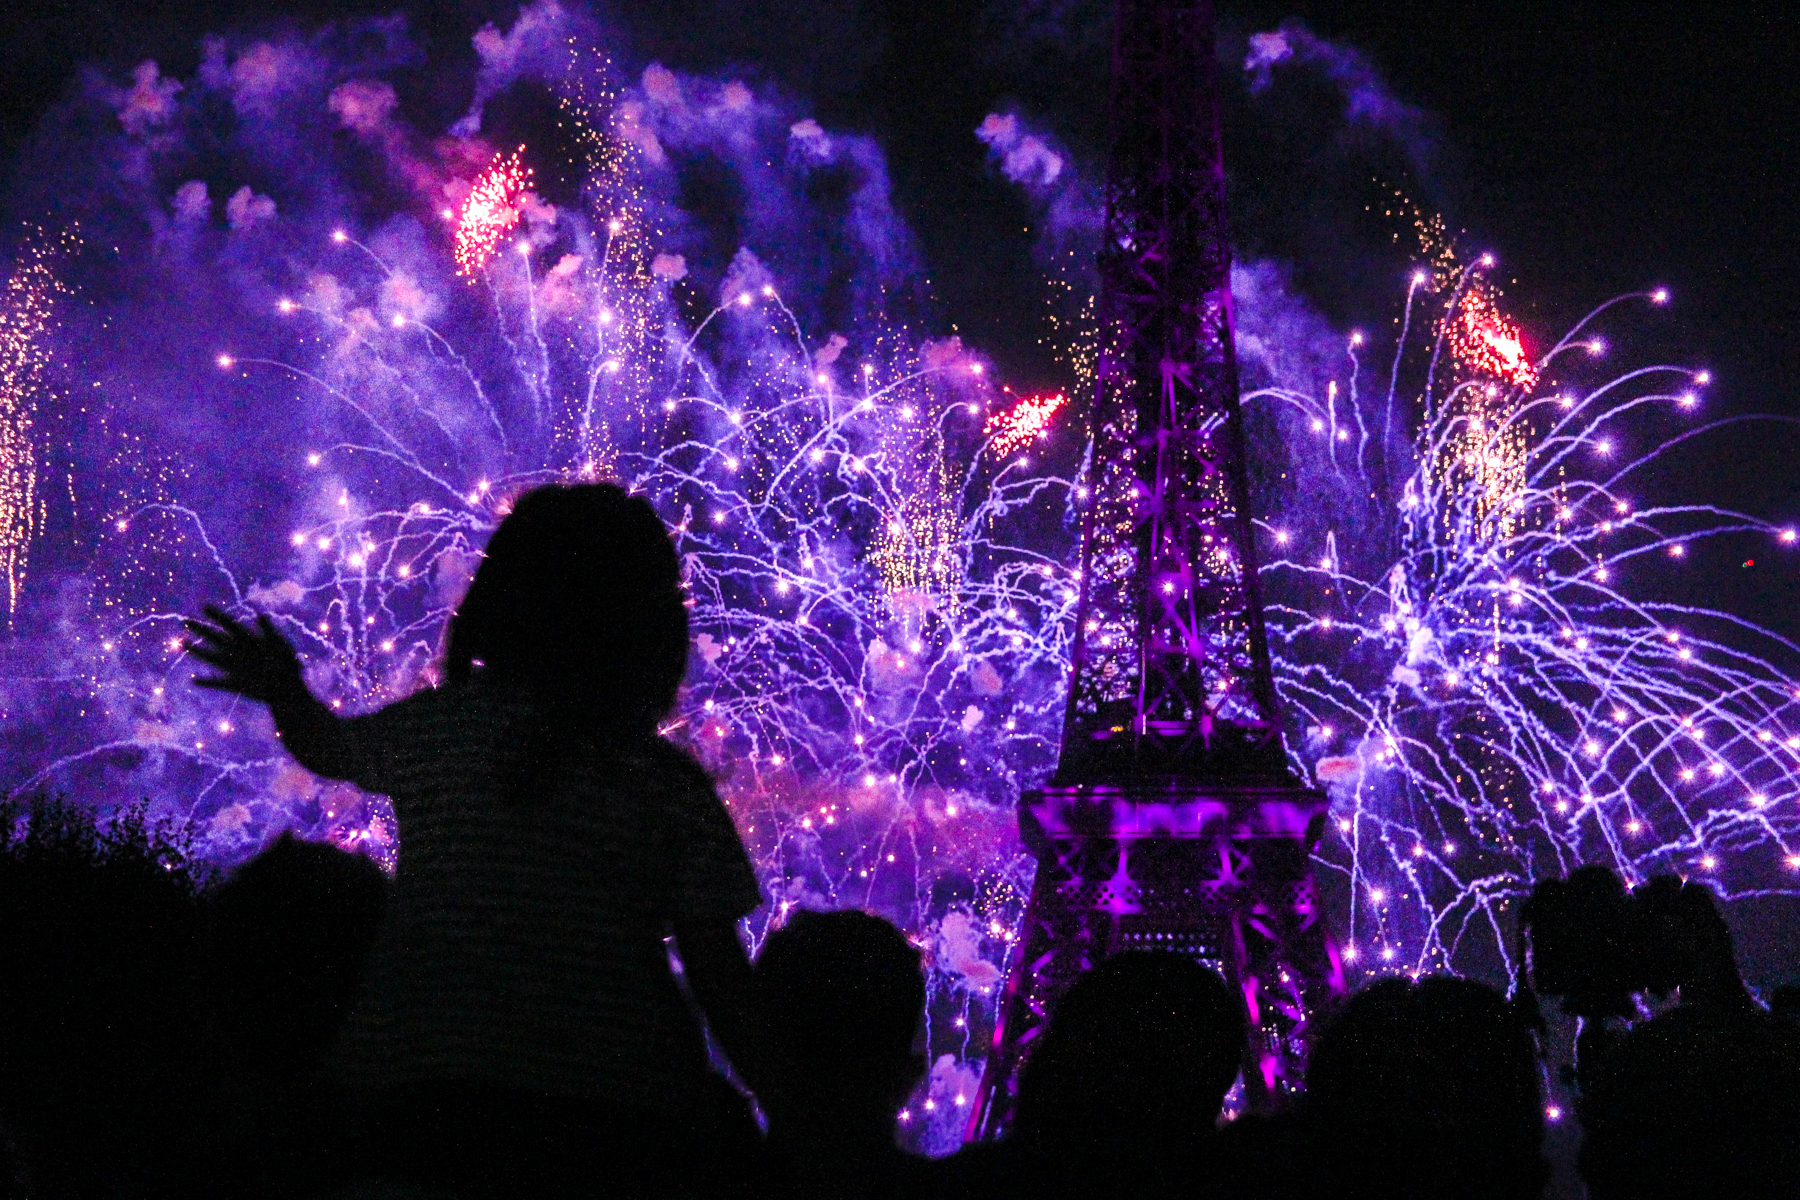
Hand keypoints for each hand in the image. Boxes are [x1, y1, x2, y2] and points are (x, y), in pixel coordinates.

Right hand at [183, 605, 307, 705]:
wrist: (288, 688)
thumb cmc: (288, 664)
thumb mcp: (280, 645)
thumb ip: (270, 631)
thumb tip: (261, 615)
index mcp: (249, 640)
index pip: (230, 625)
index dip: (218, 616)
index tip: (205, 607)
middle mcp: (238, 652)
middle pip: (216, 638)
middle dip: (201, 630)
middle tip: (185, 621)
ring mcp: (234, 667)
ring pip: (211, 657)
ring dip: (197, 651)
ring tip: (183, 643)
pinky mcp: (235, 683)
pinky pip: (217, 683)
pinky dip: (206, 682)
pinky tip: (193, 681)